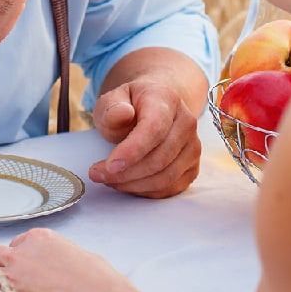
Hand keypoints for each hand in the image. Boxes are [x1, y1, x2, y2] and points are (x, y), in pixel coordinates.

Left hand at [0, 228, 127, 291]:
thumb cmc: (98, 284)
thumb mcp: (84, 258)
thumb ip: (65, 258)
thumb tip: (66, 267)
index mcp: (40, 239)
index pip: (17, 244)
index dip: (20, 258)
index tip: (25, 270)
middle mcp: (21, 253)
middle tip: (10, 282)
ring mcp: (11, 275)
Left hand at [89, 77, 201, 197]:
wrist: (156, 108)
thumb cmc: (131, 105)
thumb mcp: (113, 99)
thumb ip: (112, 107)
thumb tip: (122, 114)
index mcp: (167, 101)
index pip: (154, 129)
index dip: (132, 151)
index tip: (110, 165)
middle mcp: (186, 123)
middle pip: (159, 159)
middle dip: (125, 173)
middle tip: (97, 174)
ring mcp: (193, 147)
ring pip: (165, 178)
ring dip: (132, 185)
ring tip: (109, 179)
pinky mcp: (192, 167)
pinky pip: (169, 188)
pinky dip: (144, 192)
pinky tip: (126, 183)